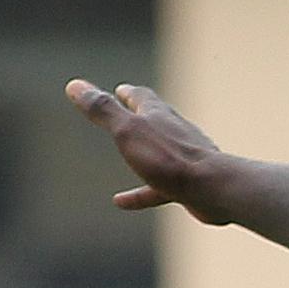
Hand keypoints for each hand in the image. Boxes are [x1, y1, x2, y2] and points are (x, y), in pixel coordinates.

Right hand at [68, 80, 247, 223]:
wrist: (214, 189)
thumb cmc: (169, 158)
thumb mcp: (128, 131)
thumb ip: (103, 110)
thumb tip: (74, 85)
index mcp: (160, 116)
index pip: (143, 98)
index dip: (129, 94)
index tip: (119, 90)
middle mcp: (176, 134)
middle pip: (157, 120)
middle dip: (141, 115)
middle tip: (129, 113)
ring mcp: (184, 160)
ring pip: (160, 152)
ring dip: (143, 151)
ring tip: (126, 154)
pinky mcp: (189, 185)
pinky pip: (158, 188)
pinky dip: (140, 193)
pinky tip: (120, 202)